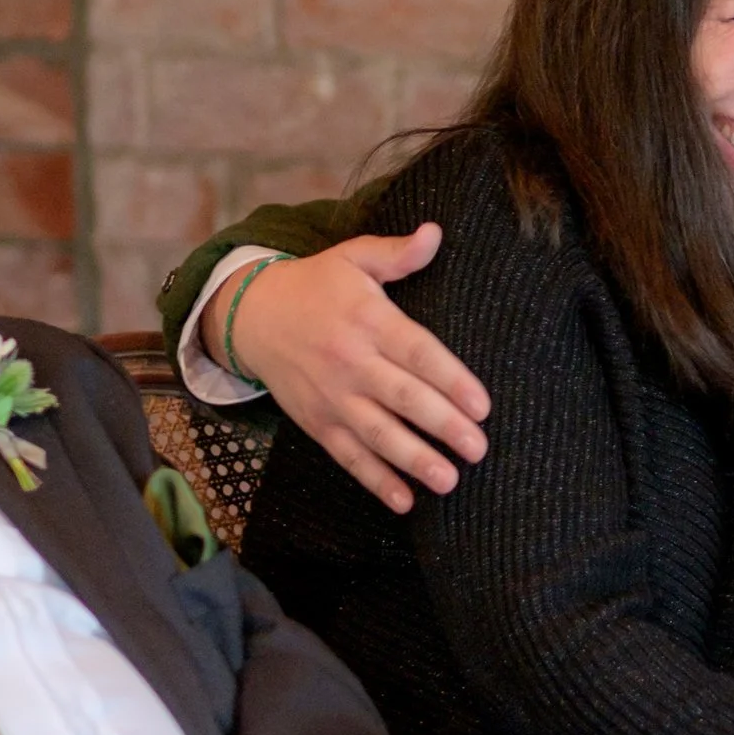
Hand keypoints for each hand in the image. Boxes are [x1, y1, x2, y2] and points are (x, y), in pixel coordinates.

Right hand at [211, 225, 492, 512]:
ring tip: (450, 480)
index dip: (450, 379)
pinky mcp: (318, 422)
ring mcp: (332, 397)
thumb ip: (396, 253)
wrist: (252, 316)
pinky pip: (349, 456)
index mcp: (368, 320)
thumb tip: (436, 233)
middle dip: (443, 426)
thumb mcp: (353, 257)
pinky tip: (404, 501)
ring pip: (378, 434)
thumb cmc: (316, 286)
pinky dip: (375, 481)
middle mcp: (351, 362)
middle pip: (403, 398)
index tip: (482, 405)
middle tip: (478, 448)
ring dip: (414, 460)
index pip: (416, 352)